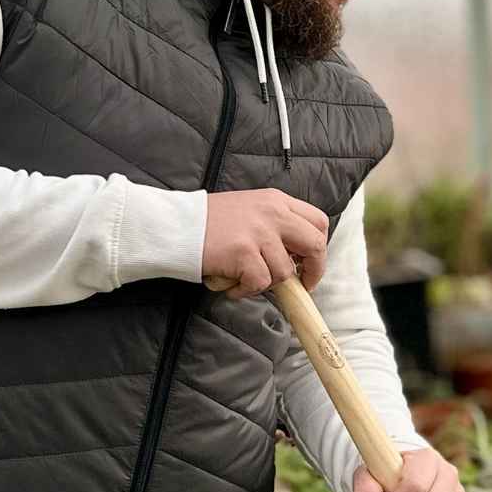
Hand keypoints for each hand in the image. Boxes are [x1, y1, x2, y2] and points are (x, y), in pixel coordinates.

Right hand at [200, 189, 329, 298]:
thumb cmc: (207, 222)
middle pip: (315, 245)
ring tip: (244, 279)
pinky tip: (232, 285)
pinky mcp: (244, 252)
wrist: (172, 224)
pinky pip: (260, 283)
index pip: (318, 222)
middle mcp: (272, 213)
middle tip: (302, 285)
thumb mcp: (249, 209)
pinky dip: (246, 290)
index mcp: (276, 200)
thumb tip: (298, 256)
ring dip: (266, 283)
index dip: (319, 248)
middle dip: (313, 271)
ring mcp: (259, 232)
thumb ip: (276, 225)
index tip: (309, 264)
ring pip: (284, 271)